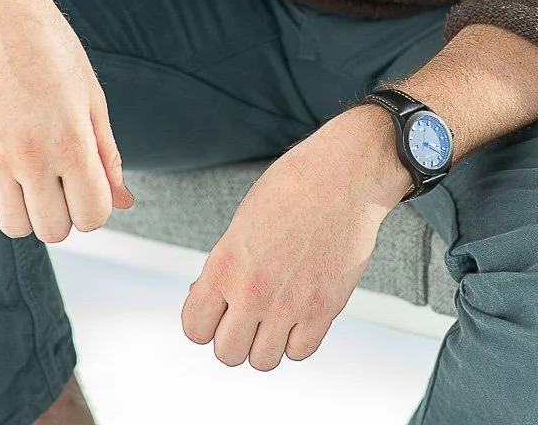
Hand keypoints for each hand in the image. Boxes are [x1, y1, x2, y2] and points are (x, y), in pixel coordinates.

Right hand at [0, 0, 134, 241]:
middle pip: (52, 230)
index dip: (96, 205)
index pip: (92, 216)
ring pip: (14, 226)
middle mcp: (31, 156)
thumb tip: (123, 202)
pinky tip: (8, 162)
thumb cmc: (53, 52)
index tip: (89, 184)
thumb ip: (106, 156)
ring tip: (34, 172)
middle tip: (62, 177)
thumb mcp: (92, 99)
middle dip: (64, 211)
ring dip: (29, 209)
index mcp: (71, 142)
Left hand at [180, 114, 405, 369]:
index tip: (218, 312)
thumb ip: (226, 265)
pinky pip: (300, 352)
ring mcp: (289, 304)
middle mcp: (252, 291)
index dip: (205, 322)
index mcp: (225, 264)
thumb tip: (212, 299)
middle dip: (234, 337)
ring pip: (262, 361)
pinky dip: (298, 340)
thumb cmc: (293, 188)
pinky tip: (300, 315)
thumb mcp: (242, 221)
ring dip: (266, 343)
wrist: (342, 176)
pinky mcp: (323, 309)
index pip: (195, 328)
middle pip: (227, 354)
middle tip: (247, 316)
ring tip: (275, 317)